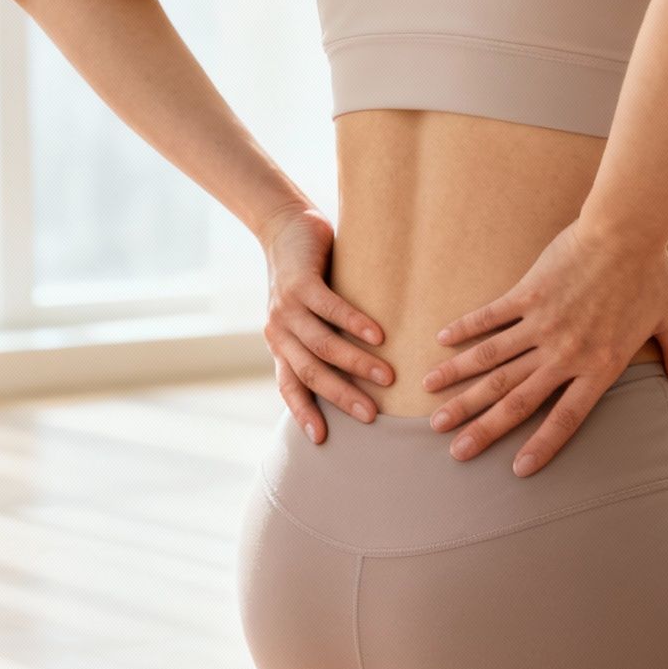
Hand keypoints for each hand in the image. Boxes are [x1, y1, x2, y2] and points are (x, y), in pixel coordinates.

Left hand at [258, 203, 393, 442]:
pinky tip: (378, 334)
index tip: (321, 440)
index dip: (303, 413)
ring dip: (355, 364)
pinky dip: (354, 323)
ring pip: (322, 345)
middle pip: (310, 373)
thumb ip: (323, 341)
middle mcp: (279, 332)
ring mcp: (287, 308)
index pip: (290, 386)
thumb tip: (360, 375)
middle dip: (341, 397)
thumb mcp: (306, 316)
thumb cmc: (305, 276)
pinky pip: (329, 308)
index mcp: (281, 345)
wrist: (283, 228)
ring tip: (387, 377)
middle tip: (371, 417)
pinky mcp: (299, 283)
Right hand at [424, 219, 667, 475]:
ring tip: (432, 402)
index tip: (516, 470)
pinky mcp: (528, 294)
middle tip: (454, 449)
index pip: (566, 418)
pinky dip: (465, 330)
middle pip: (516, 400)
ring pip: (493, 363)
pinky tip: (441, 343)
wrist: (627, 231)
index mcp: (599, 366)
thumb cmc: (652, 275)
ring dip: (460, 384)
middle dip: (482, 426)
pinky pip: (490, 317)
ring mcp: (542, 324)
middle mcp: (565, 353)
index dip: (542, 446)